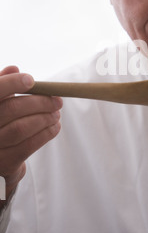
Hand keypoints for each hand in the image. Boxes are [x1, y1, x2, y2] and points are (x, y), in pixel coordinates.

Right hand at [0, 66, 62, 202]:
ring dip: (45, 118)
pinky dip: (45, 134)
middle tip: (57, 100)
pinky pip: (28, 146)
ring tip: (57, 114)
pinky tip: (54, 127)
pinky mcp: (4, 163)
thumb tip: (14, 69)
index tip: (31, 80)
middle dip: (39, 102)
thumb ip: (2, 85)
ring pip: (21, 129)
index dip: (12, 84)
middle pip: (11, 110)